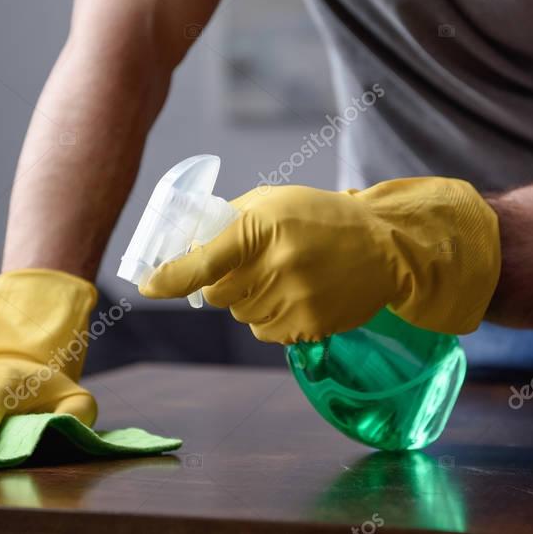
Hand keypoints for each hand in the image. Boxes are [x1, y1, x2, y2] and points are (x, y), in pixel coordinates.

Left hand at [140, 178, 500, 342]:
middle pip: (215, 293)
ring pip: (238, 314)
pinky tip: (298, 293)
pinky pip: (263, 331)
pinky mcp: (307, 327)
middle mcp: (276, 265)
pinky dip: (270, 316)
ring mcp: (294, 299)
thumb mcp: (273, 202)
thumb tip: (181, 254)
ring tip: (286, 275)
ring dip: (248, 299)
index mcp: (262, 226)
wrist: (384, 247)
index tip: (147, 286)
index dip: (171, 276)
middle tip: (253, 262)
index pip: (205, 260)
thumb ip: (227, 224)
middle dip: (221, 281)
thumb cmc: (319, 218)